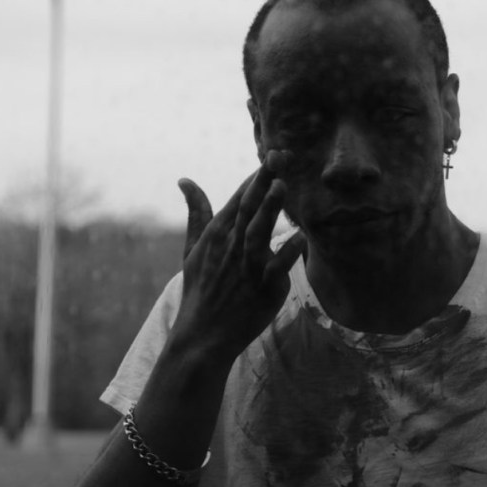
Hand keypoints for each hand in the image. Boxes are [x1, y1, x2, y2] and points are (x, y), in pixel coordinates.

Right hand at [173, 150, 305, 360]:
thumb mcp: (193, 247)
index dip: (256, 175)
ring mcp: (246, 266)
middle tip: (279, 155)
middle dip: (264, 180)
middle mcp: (231, 246)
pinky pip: (276, 268)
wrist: (202, 333)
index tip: (273, 153)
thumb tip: (185, 179)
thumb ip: (196, 212)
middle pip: (249, 207)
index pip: (239, 197)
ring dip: (269, 209)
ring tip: (281, 186)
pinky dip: (287, 253)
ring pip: (258, 232)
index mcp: (217, 233)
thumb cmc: (200, 288)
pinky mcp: (262, 288)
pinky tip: (301, 238)